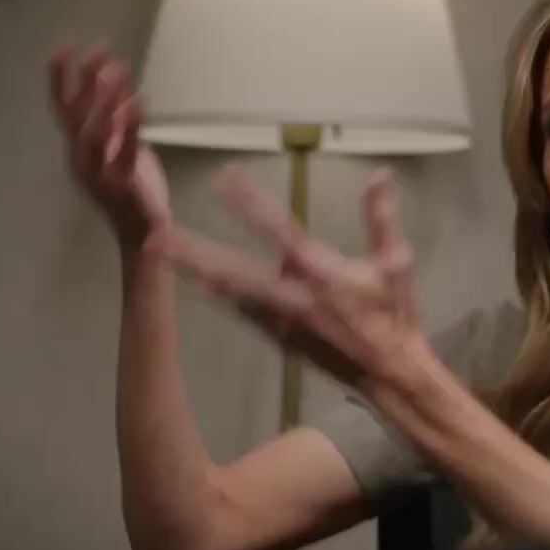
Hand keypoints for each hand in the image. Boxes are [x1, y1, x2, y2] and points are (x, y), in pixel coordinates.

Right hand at [47, 44, 170, 246]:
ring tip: (116, 70)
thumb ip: (118, 118)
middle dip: (86, 81)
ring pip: (93, 132)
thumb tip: (117, 81)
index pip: (63, 108)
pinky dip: (130, 126)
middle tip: (100, 50)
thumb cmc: (132, 191)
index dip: (60, 78)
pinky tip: (138, 101)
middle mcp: (82, 160)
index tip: (63, 46)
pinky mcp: (122, 185)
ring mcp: (99, 174)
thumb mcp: (122, 148)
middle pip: (76, 115)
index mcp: (78, 151)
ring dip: (104, 99)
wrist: (142, 236)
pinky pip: (123, 151)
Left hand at [147, 166, 427, 389]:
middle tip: (154, 234)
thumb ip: (382, 219)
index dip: (250, 204)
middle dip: (194, 252)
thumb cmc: (395, 317)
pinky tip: (192, 282)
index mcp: (320, 273)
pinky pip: (239, 311)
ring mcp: (280, 321)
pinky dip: (215, 295)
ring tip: (157, 252)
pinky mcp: (278, 337)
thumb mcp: (396, 264)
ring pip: (230, 291)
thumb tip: (380, 173)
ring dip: (193, 271)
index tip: (223, 177)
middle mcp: (292, 296)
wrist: (390, 377)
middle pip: (233, 270)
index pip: (279, 230)